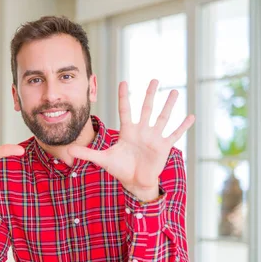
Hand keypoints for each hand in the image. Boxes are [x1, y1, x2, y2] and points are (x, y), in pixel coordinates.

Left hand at [67, 80, 194, 201]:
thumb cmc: (120, 168)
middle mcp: (142, 131)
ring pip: (162, 118)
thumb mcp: (103, 160)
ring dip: (169, 105)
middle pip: (146, 109)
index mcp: (128, 131)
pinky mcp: (163, 147)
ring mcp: (154, 138)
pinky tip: (191, 117)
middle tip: (155, 79)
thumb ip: (87, 154)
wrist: (134, 182)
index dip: (124, 97)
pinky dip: (183, 127)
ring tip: (175, 92)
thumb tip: (69, 150)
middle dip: (150, 95)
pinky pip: (174, 135)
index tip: (124, 82)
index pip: (125, 110)